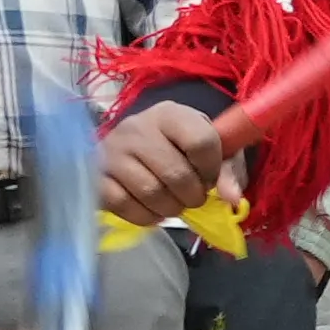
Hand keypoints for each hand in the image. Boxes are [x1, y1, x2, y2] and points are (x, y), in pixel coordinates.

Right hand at [84, 102, 236, 228]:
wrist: (131, 145)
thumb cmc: (178, 145)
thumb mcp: (210, 147)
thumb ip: (228, 170)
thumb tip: (233, 198)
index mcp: (170, 113)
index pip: (201, 142)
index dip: (212, 169)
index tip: (209, 177)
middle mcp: (137, 127)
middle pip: (177, 174)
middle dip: (193, 195)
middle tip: (192, 196)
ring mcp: (112, 151)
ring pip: (151, 193)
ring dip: (171, 208)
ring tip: (173, 202)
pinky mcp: (96, 175)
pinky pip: (124, 205)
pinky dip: (145, 216)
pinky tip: (151, 208)